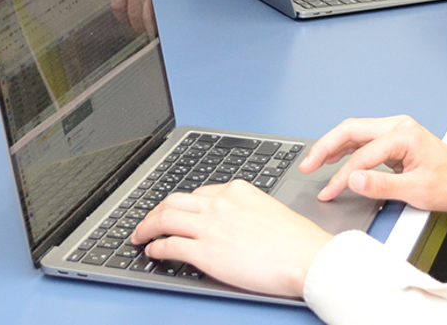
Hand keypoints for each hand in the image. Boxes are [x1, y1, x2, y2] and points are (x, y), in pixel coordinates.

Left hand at [130, 180, 332, 298]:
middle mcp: (219, 203)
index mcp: (236, 190)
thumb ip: (245, 210)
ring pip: (165, 219)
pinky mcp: (206, 251)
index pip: (198, 192)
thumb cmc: (297, 240)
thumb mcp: (268, 210)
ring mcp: (210, 226)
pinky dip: (156, 247)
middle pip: (174, 201)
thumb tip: (232, 223)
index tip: (175, 212)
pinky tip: (152, 251)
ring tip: (139, 235)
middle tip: (147, 221)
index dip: (182, 205)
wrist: (307, 257)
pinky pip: (170, 246)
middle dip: (155, 211)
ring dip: (146, 227)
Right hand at [303, 116, 446, 220]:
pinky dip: (345, 148)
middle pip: (351, 130)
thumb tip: (353, 180)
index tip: (329, 191)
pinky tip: (332, 157)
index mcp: (404, 134)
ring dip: (332, 146)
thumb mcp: (416, 190)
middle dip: (325, 147)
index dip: (341, 175)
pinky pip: (362, 139)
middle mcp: (398, 126)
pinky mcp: (393, 139)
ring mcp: (395, 130)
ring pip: (354, 132)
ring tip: (313, 162)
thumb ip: (381, 185)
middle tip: (307, 165)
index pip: (362, 155)